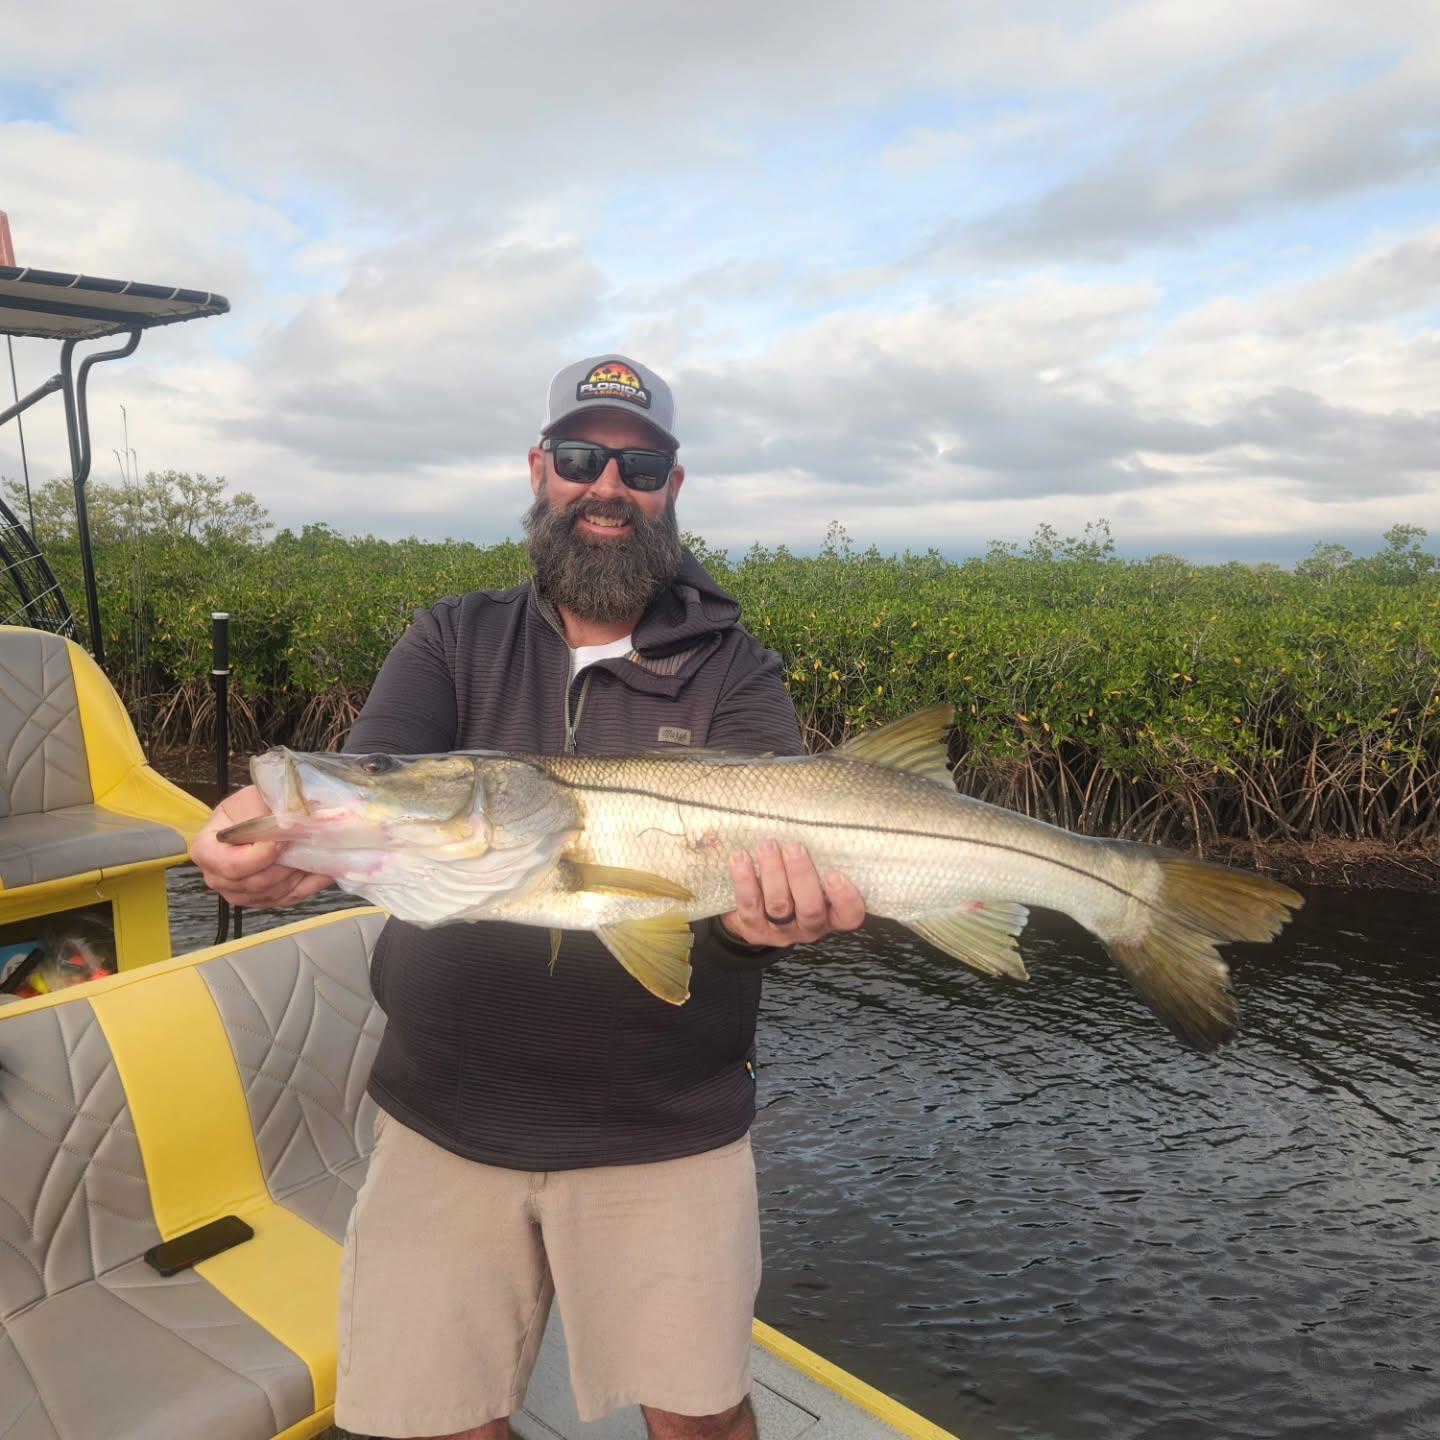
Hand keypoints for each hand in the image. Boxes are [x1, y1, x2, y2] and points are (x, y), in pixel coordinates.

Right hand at [189, 783, 335, 909]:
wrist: (257, 815)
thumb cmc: (251, 806)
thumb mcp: (255, 799)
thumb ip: (267, 813)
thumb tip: (295, 819)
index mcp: (206, 851)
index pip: (231, 865)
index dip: (260, 856)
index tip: (282, 840)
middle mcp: (217, 877)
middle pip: (255, 882)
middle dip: (284, 864)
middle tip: (305, 843)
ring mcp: (240, 894)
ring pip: (275, 892)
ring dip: (298, 872)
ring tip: (314, 850)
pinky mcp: (264, 901)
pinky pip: (290, 898)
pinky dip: (309, 883)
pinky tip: (325, 868)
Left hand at [721, 839, 865, 947]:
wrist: (756, 912)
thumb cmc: (793, 884)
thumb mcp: (813, 874)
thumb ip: (820, 858)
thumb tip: (817, 815)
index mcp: (832, 915)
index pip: (850, 915)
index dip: (845, 898)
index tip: (834, 874)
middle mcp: (810, 927)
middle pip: (811, 910)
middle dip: (801, 876)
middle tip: (794, 847)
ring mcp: (781, 931)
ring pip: (778, 906)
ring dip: (773, 872)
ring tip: (767, 845)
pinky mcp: (753, 928)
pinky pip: (749, 904)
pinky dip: (745, 879)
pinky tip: (740, 858)